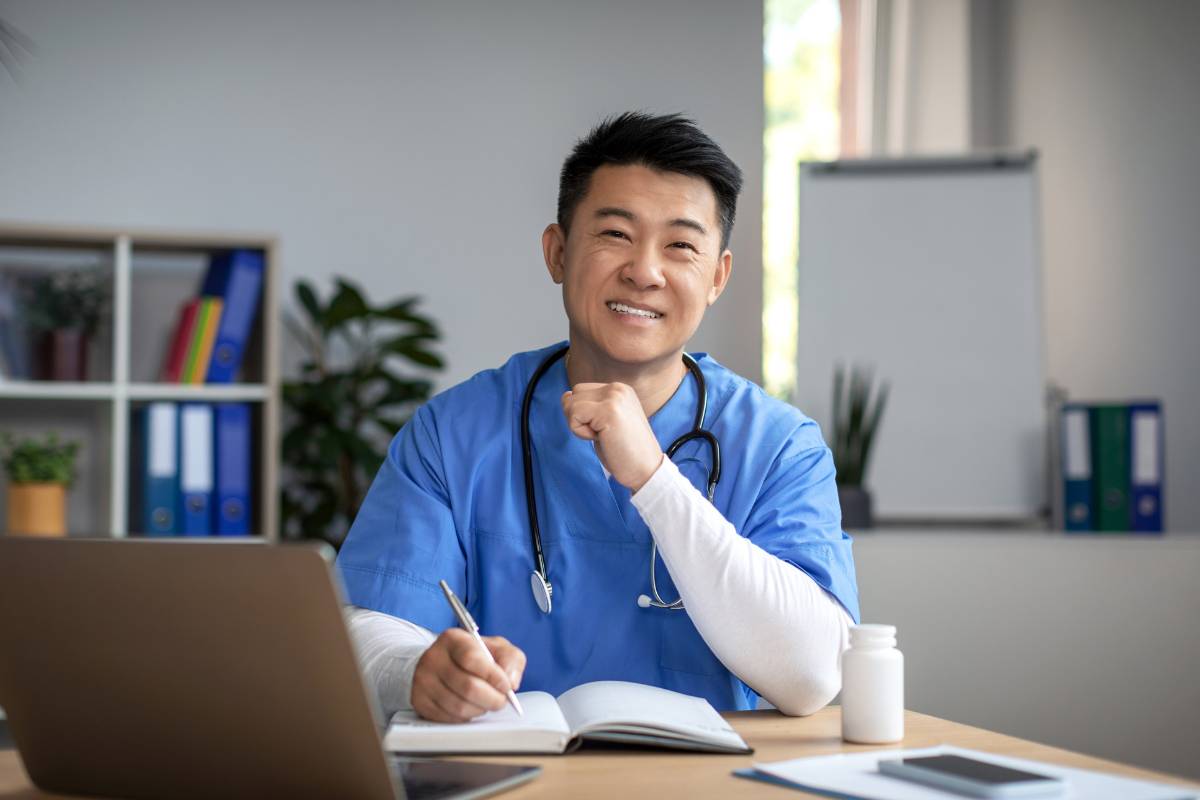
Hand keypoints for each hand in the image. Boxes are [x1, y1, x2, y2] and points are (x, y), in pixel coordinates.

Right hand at [411, 628, 525, 722]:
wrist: (442, 664)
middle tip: (501, 701)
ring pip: (459, 706)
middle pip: (467, 687)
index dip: (493, 676)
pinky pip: (448, 718)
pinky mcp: (419, 701)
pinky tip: (470, 707)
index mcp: (453, 639)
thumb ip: (510, 659)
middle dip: (492, 699)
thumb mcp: (496, 648)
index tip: (506, 686)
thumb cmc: (474, 656)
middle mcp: (433, 658)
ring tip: (487, 703)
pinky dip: (466, 717)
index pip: (472, 659)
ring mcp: (423, 681)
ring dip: (480, 709)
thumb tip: (511, 682)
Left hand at [561, 382, 663, 490]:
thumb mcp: (606, 422)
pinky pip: (574, 415)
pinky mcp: (608, 410)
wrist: (646, 469)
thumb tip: (566, 396)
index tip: (605, 429)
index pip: (581, 391)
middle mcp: (617, 388)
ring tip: (603, 436)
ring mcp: (614, 397)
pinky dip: (580, 432)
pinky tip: (601, 438)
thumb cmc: (625, 451)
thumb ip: (589, 407)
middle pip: (574, 395)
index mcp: (619, 389)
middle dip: (580, 418)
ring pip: (572, 404)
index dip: (584, 414)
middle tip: (603, 434)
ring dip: (580, 426)